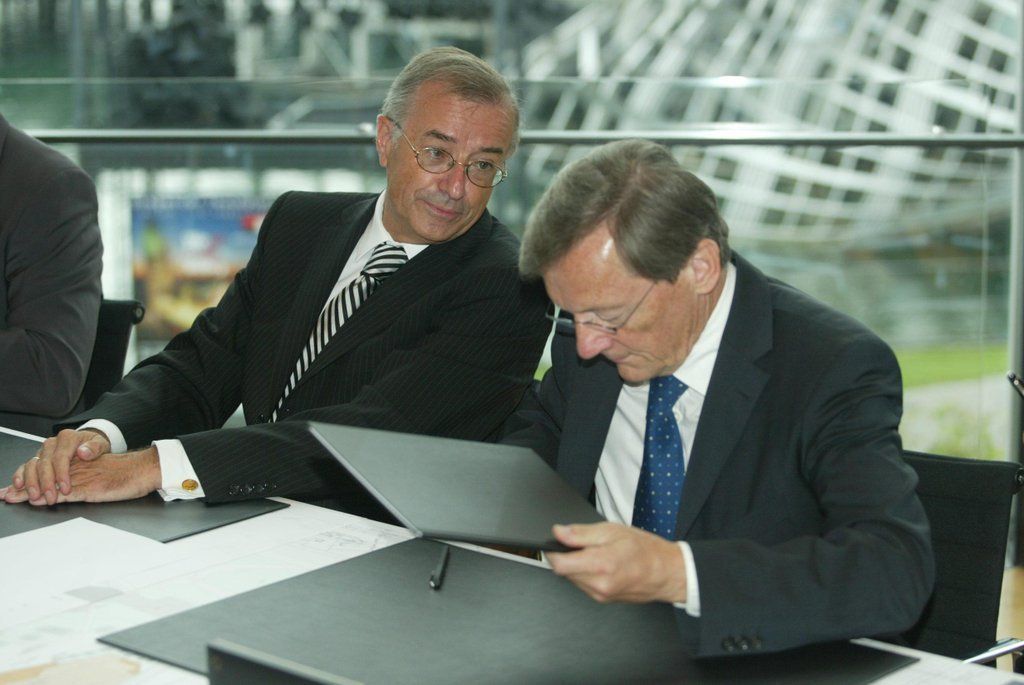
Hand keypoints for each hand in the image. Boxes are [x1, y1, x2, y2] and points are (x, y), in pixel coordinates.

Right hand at [2, 429, 110, 504]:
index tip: (65, 489)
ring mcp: (43, 451)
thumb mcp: (101, 444)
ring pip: (32, 465)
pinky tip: (19, 485)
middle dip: (46, 482)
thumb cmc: (94, 446)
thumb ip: (95, 448)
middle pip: (44, 463)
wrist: (88, 443)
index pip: (61, 457)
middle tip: (50, 497)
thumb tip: (83, 452)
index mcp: (68, 438)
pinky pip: (26, 466)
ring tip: (35, 496)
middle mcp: (53, 443)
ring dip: (32, 482)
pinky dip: (21, 476)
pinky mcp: (38, 458)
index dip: (61, 474)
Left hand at [2, 446, 161, 505]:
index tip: (12, 488)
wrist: (142, 470)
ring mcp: (82, 477)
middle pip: (42, 472)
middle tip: (8, 495)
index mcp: (76, 462)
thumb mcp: (96, 473)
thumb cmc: (122, 473)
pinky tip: (40, 501)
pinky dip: (52, 497)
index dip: (26, 476)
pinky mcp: (91, 487)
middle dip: (22, 485)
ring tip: (15, 498)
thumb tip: (56, 491)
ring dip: (30, 492)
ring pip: (50, 482)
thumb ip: (77, 478)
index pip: (45, 466)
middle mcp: (76, 467)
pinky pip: (67, 491)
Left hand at [547, 522, 687, 603]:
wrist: (666, 572)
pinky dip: (585, 574)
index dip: (552, 551)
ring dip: (576, 566)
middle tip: (582, 544)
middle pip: (564, 572)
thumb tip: (559, 532)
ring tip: (596, 554)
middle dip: (567, 557)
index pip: (559, 564)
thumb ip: (581, 533)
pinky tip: (600, 565)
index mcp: (601, 564)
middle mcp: (599, 584)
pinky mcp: (603, 600)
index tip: (553, 543)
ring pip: (573, 579)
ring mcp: (601, 595)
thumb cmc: (645, 550)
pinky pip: (583, 586)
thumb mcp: (612, 531)